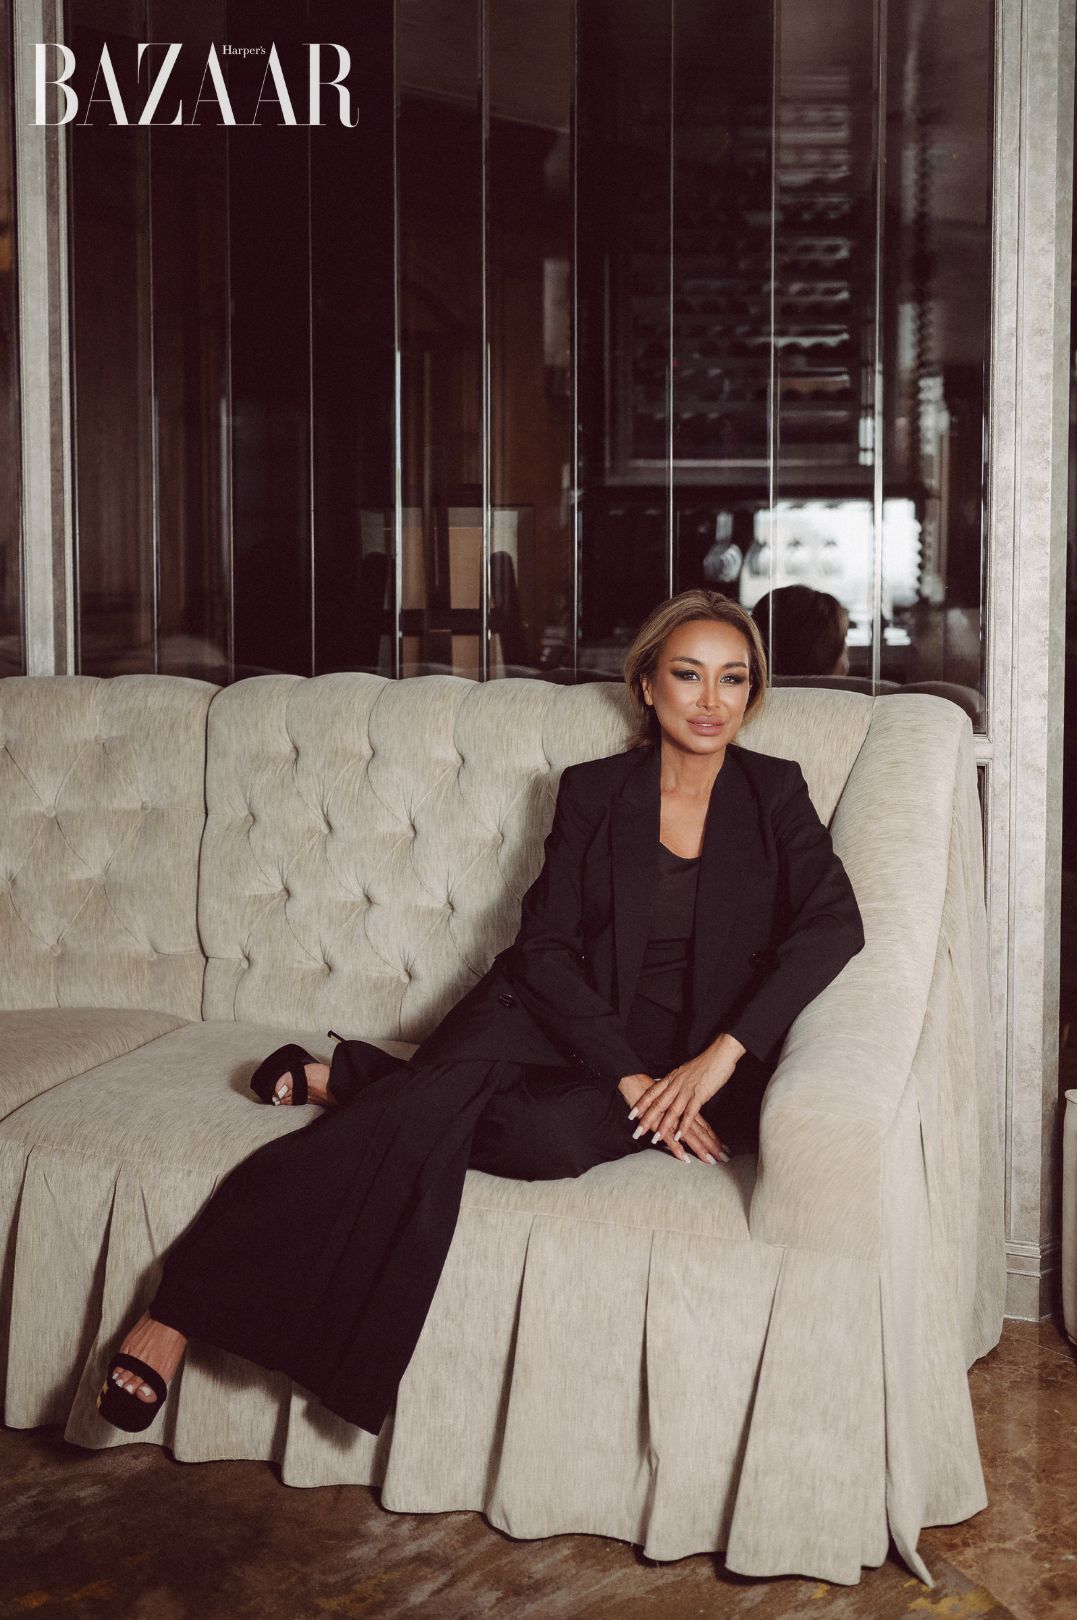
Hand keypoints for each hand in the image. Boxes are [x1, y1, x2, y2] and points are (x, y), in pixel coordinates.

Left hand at [626, 1034, 744, 1155]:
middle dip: (647, 1119)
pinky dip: (684, 1125)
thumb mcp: (685, 1071)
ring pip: (672, 1110)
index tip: (631, 1115)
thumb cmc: (704, 1062)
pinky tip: (679, 1135)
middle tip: (638, 1132)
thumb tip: (670, 1091)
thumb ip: (676, 1082)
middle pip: (658, 1104)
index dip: (641, 1104)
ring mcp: (687, 1089)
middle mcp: (676, 1084)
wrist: (719, 1053)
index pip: (652, 1092)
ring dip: (664, 1126)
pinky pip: (690, 1112)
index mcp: (671, 1078)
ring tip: (656, 1138)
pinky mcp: (700, 1094)